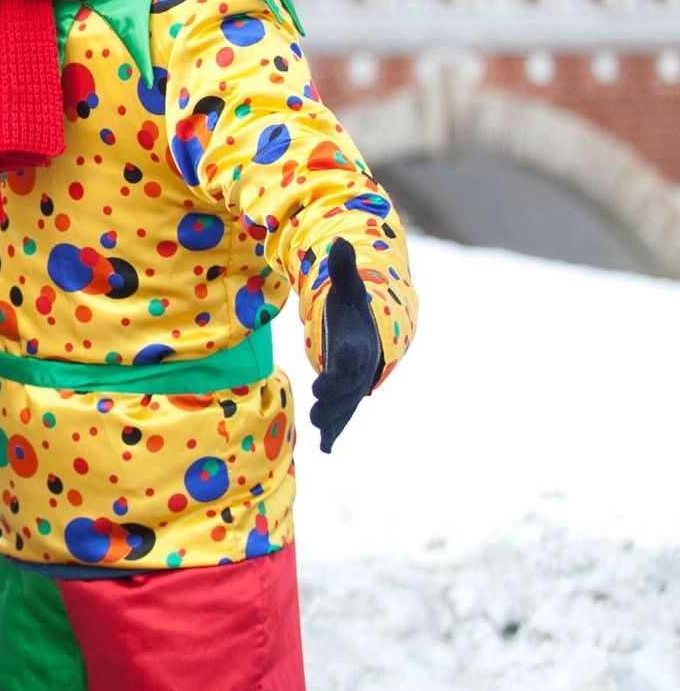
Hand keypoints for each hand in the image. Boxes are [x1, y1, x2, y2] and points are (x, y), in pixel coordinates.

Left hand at [309, 239, 382, 452]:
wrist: (373, 330)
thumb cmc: (354, 309)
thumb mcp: (348, 289)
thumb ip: (342, 270)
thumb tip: (338, 242)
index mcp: (359, 343)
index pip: (351, 357)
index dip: (340, 367)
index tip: (324, 378)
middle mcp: (360, 368)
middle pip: (347, 388)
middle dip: (334, 399)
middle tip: (317, 410)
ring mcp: (354, 385)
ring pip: (344, 405)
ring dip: (332, 418)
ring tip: (318, 429)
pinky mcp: (346, 396)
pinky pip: (342, 415)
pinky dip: (335, 432)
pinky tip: (326, 448)